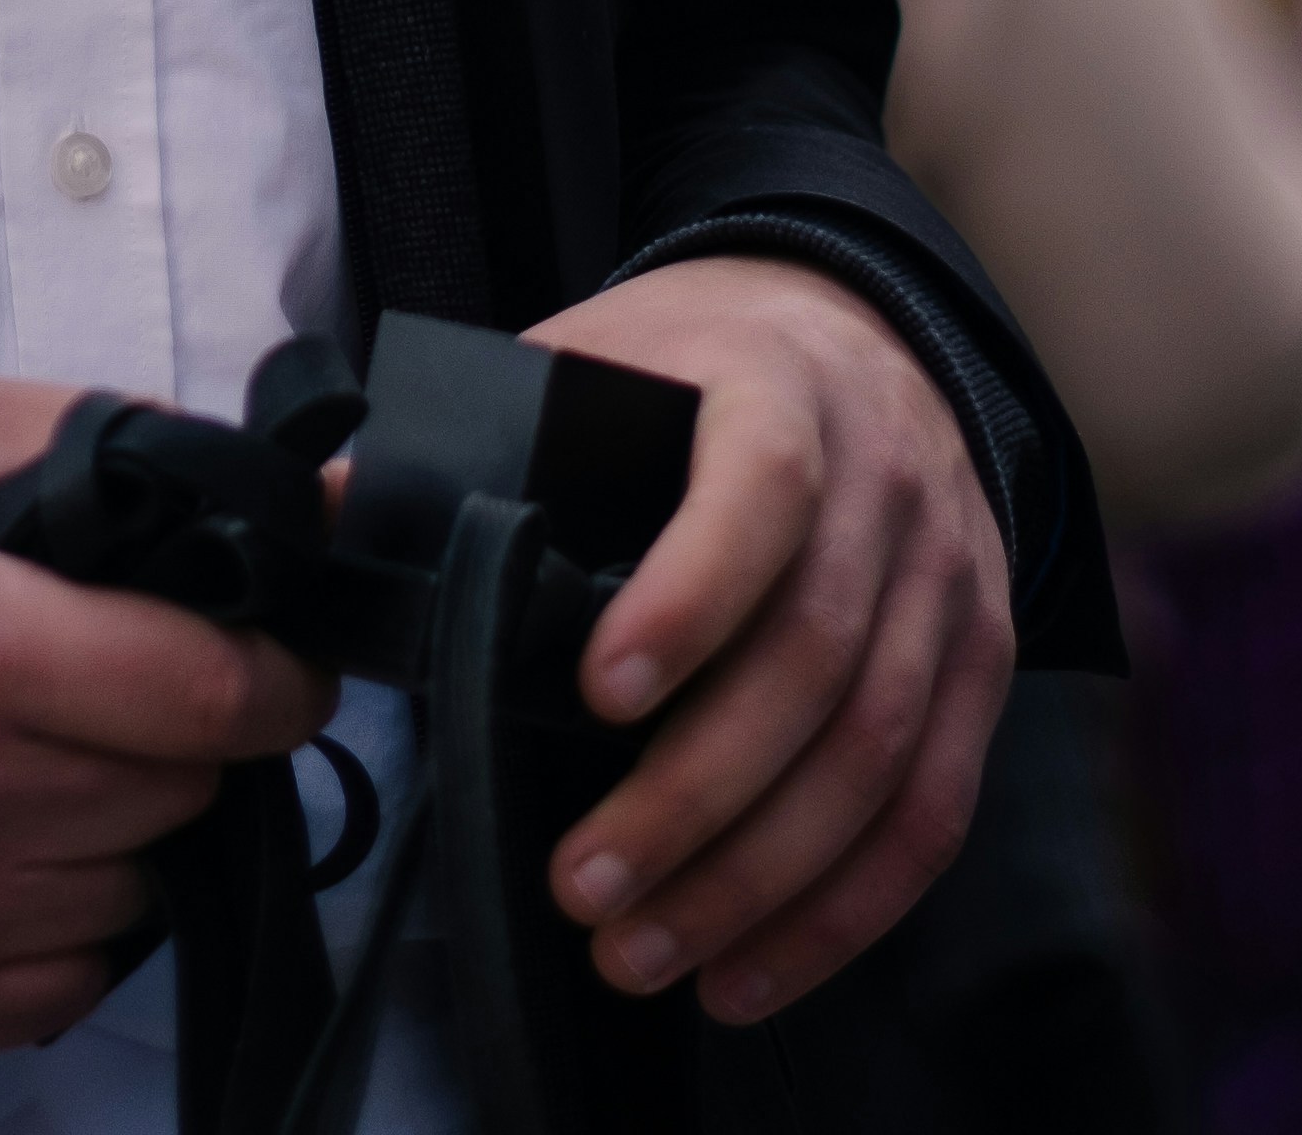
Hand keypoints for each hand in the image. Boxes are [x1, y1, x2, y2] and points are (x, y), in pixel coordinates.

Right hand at [0, 369, 332, 1049]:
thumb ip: (100, 439)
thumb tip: (273, 487)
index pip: (213, 696)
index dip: (270, 669)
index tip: (267, 656)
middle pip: (178, 794)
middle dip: (164, 730)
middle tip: (93, 678)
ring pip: (130, 891)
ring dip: (110, 824)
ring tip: (24, 752)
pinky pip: (60, 984)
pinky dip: (55, 917)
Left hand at [529, 257, 1011, 1025]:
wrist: (853, 332)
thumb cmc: (691, 361)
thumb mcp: (584, 354)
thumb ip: (467, 432)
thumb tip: (320, 508)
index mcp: (780, 393)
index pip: (757, 492)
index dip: (689, 596)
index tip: (598, 692)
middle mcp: (888, 489)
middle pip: (814, 660)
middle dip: (697, 794)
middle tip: (583, 885)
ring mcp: (949, 586)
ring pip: (876, 758)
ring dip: (760, 879)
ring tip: (642, 952)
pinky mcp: (980, 669)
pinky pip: (929, 812)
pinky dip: (843, 909)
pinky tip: (748, 969)